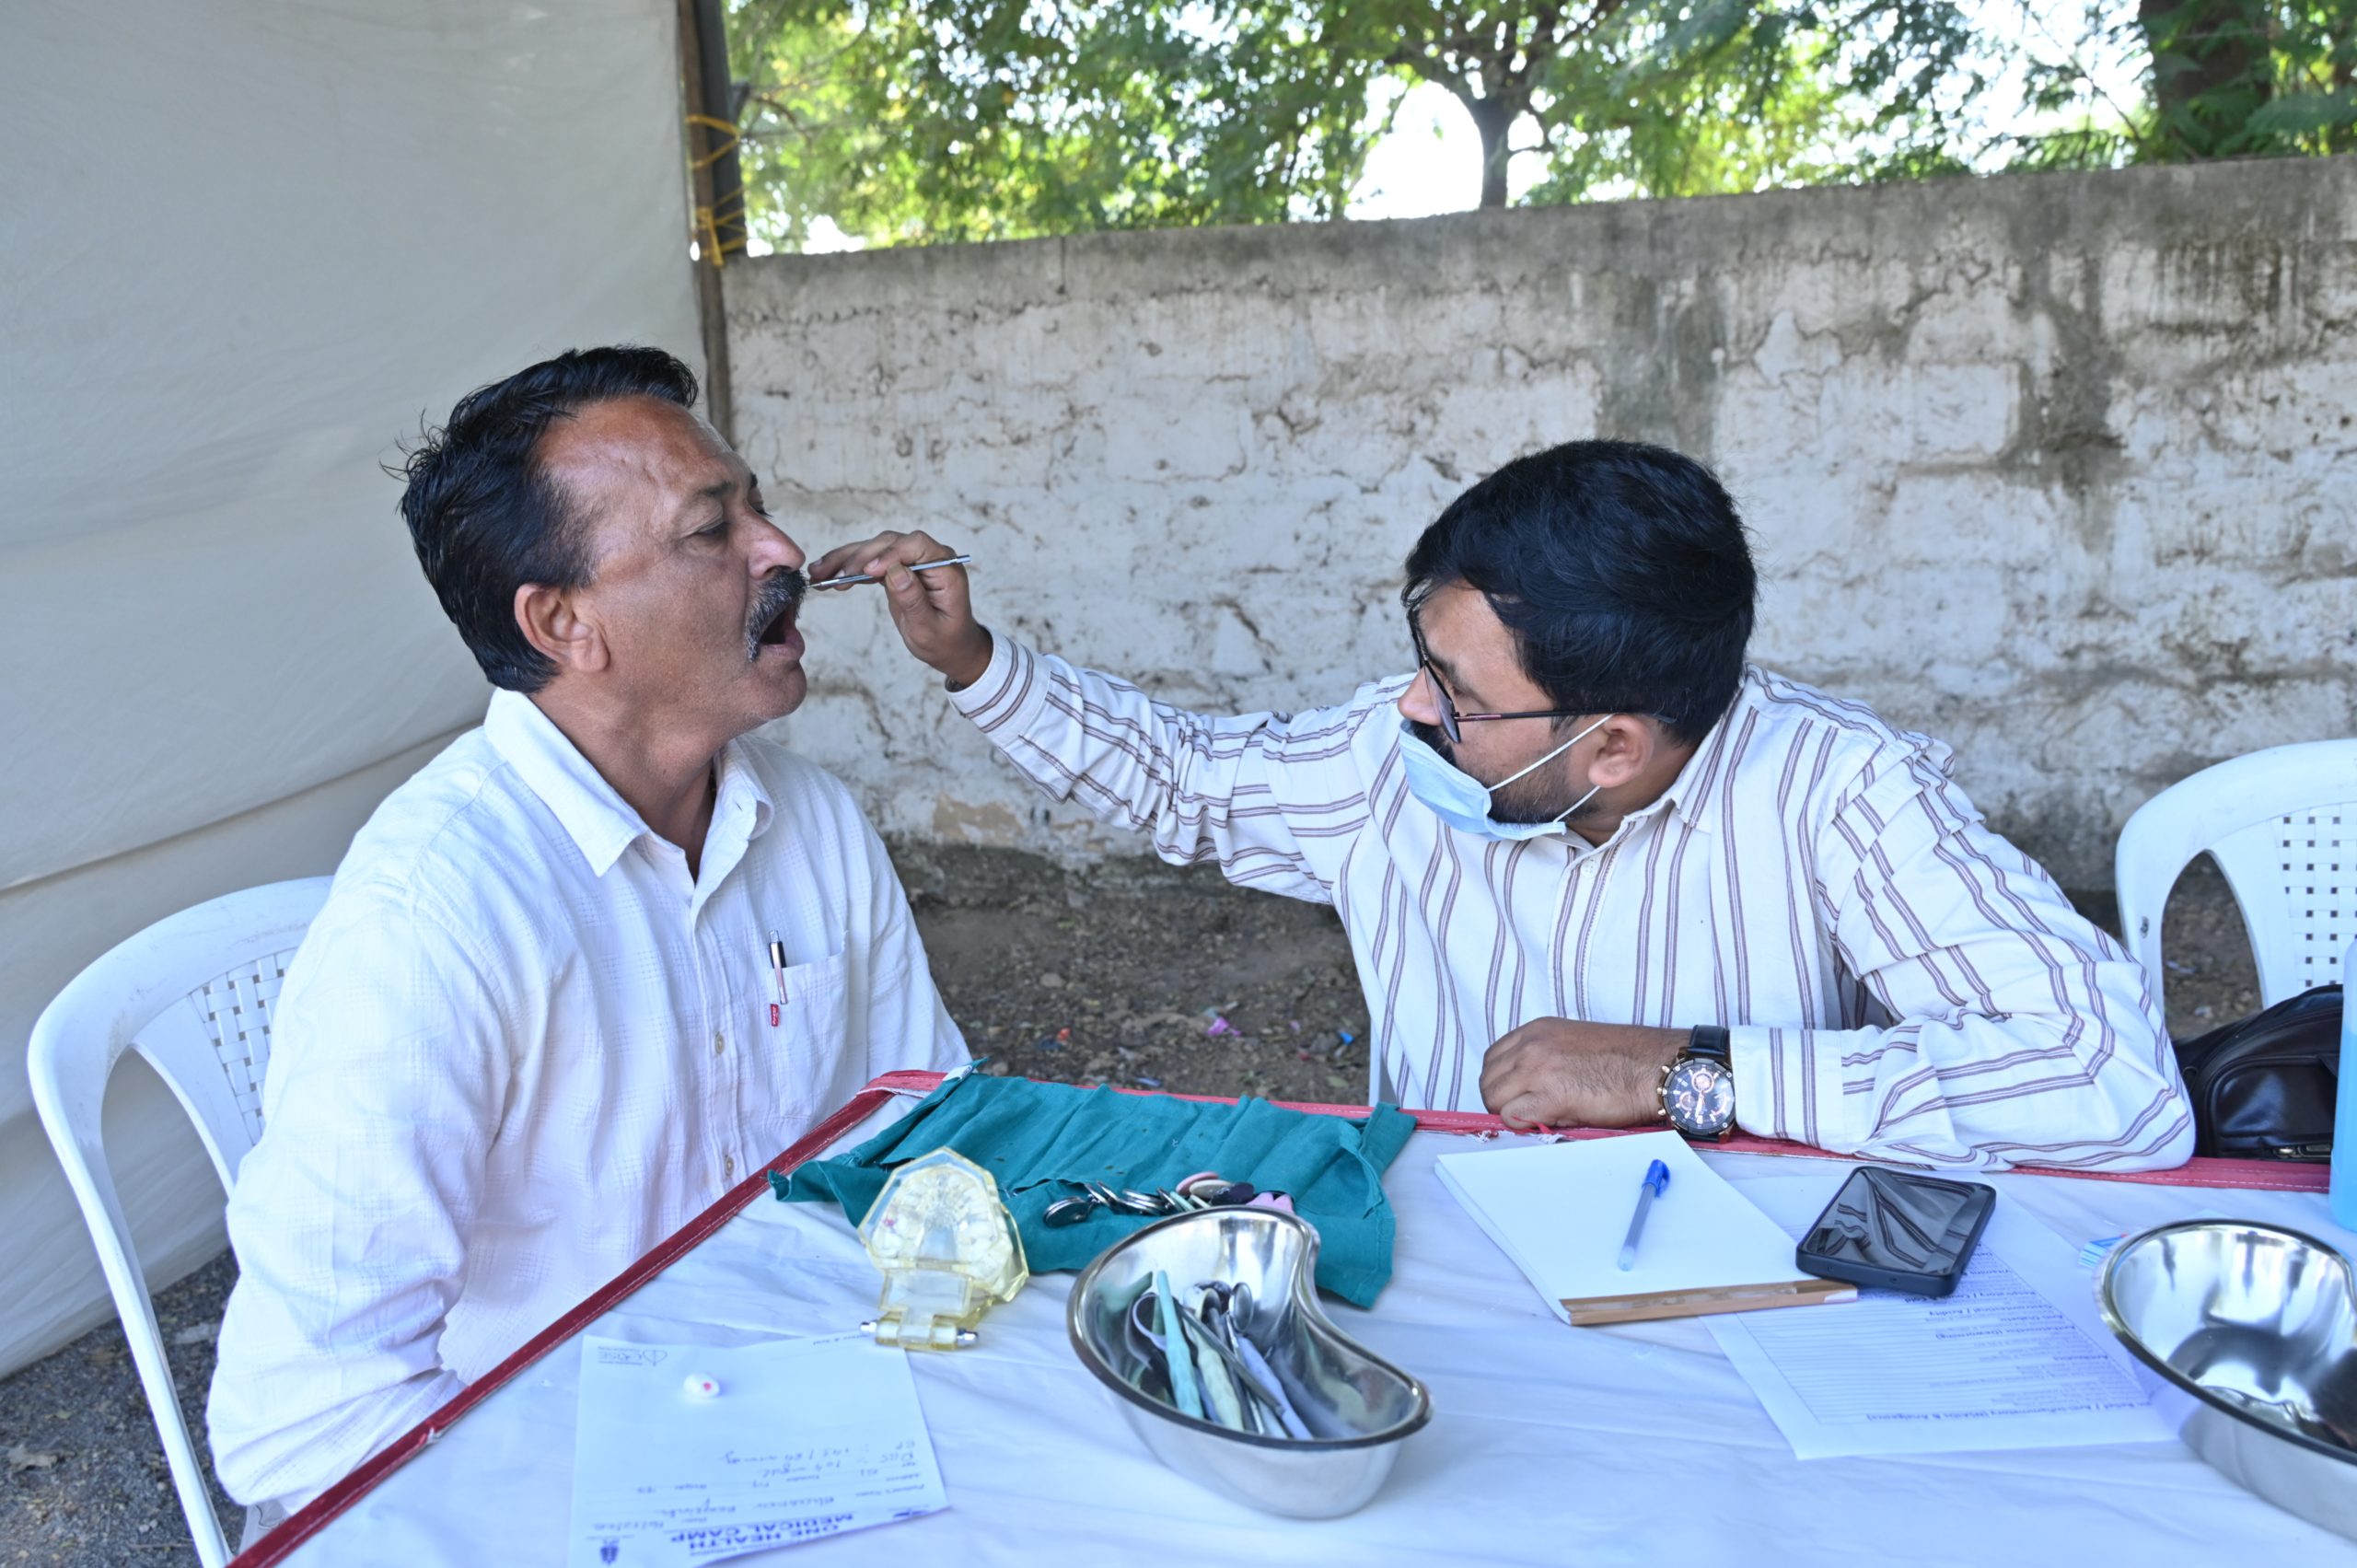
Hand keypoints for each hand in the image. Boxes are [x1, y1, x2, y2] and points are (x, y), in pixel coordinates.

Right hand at [806, 529, 991, 688]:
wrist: (950, 646)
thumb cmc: (945, 640)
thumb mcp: (929, 628)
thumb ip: (914, 600)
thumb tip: (895, 571)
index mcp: (945, 567)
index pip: (916, 545)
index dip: (890, 553)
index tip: (868, 570)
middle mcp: (928, 557)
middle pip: (889, 544)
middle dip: (858, 557)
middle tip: (834, 576)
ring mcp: (911, 560)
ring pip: (873, 550)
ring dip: (844, 560)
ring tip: (818, 573)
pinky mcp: (895, 568)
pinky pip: (869, 562)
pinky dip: (847, 568)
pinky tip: (825, 575)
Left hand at [1478, 1019, 1686, 1130]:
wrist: (1656, 1068)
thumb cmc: (1626, 1060)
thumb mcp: (1572, 1046)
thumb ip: (1542, 1064)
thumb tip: (1523, 1093)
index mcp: (1536, 1030)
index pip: (1493, 1059)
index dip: (1503, 1083)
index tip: (1518, 1096)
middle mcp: (1531, 1045)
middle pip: (1488, 1080)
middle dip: (1501, 1100)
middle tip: (1526, 1113)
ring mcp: (1538, 1068)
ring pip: (1493, 1098)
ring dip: (1510, 1113)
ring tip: (1540, 1117)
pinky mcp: (1550, 1095)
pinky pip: (1512, 1116)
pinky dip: (1523, 1124)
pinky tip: (1547, 1122)